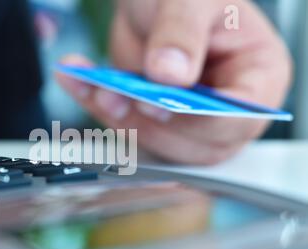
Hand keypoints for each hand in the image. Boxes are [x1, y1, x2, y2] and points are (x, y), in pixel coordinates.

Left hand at [57, 0, 292, 164]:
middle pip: (199, 145)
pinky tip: (80, 82)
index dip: (202, 120)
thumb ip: (183, 32)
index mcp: (258, 76)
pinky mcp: (155, 121)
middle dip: (153, 125)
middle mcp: (226, 109)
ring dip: (122, 120)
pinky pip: (129, 129)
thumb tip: (170, 75)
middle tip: (119, 95)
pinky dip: (100, 108)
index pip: (241, 117)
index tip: (162, 101)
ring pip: (159, 146)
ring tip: (97, 86)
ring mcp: (190, 121)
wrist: (157, 2)